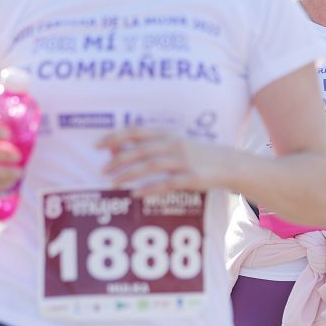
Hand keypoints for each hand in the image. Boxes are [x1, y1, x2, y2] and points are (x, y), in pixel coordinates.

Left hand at [96, 127, 231, 195]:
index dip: (115, 137)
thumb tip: (119, 148)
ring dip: (129, 174)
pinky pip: (166, 183)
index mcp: (168, 135)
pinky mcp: (191, 178)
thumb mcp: (175, 143)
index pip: (136, 132)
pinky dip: (149, 188)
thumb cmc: (195, 154)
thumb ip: (151, 145)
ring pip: (150, 166)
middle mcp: (174, 145)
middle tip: (102, 170)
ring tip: (113, 183)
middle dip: (118, 159)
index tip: (97, 145)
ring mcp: (183, 161)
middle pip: (140, 150)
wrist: (227, 164)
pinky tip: (136, 194)